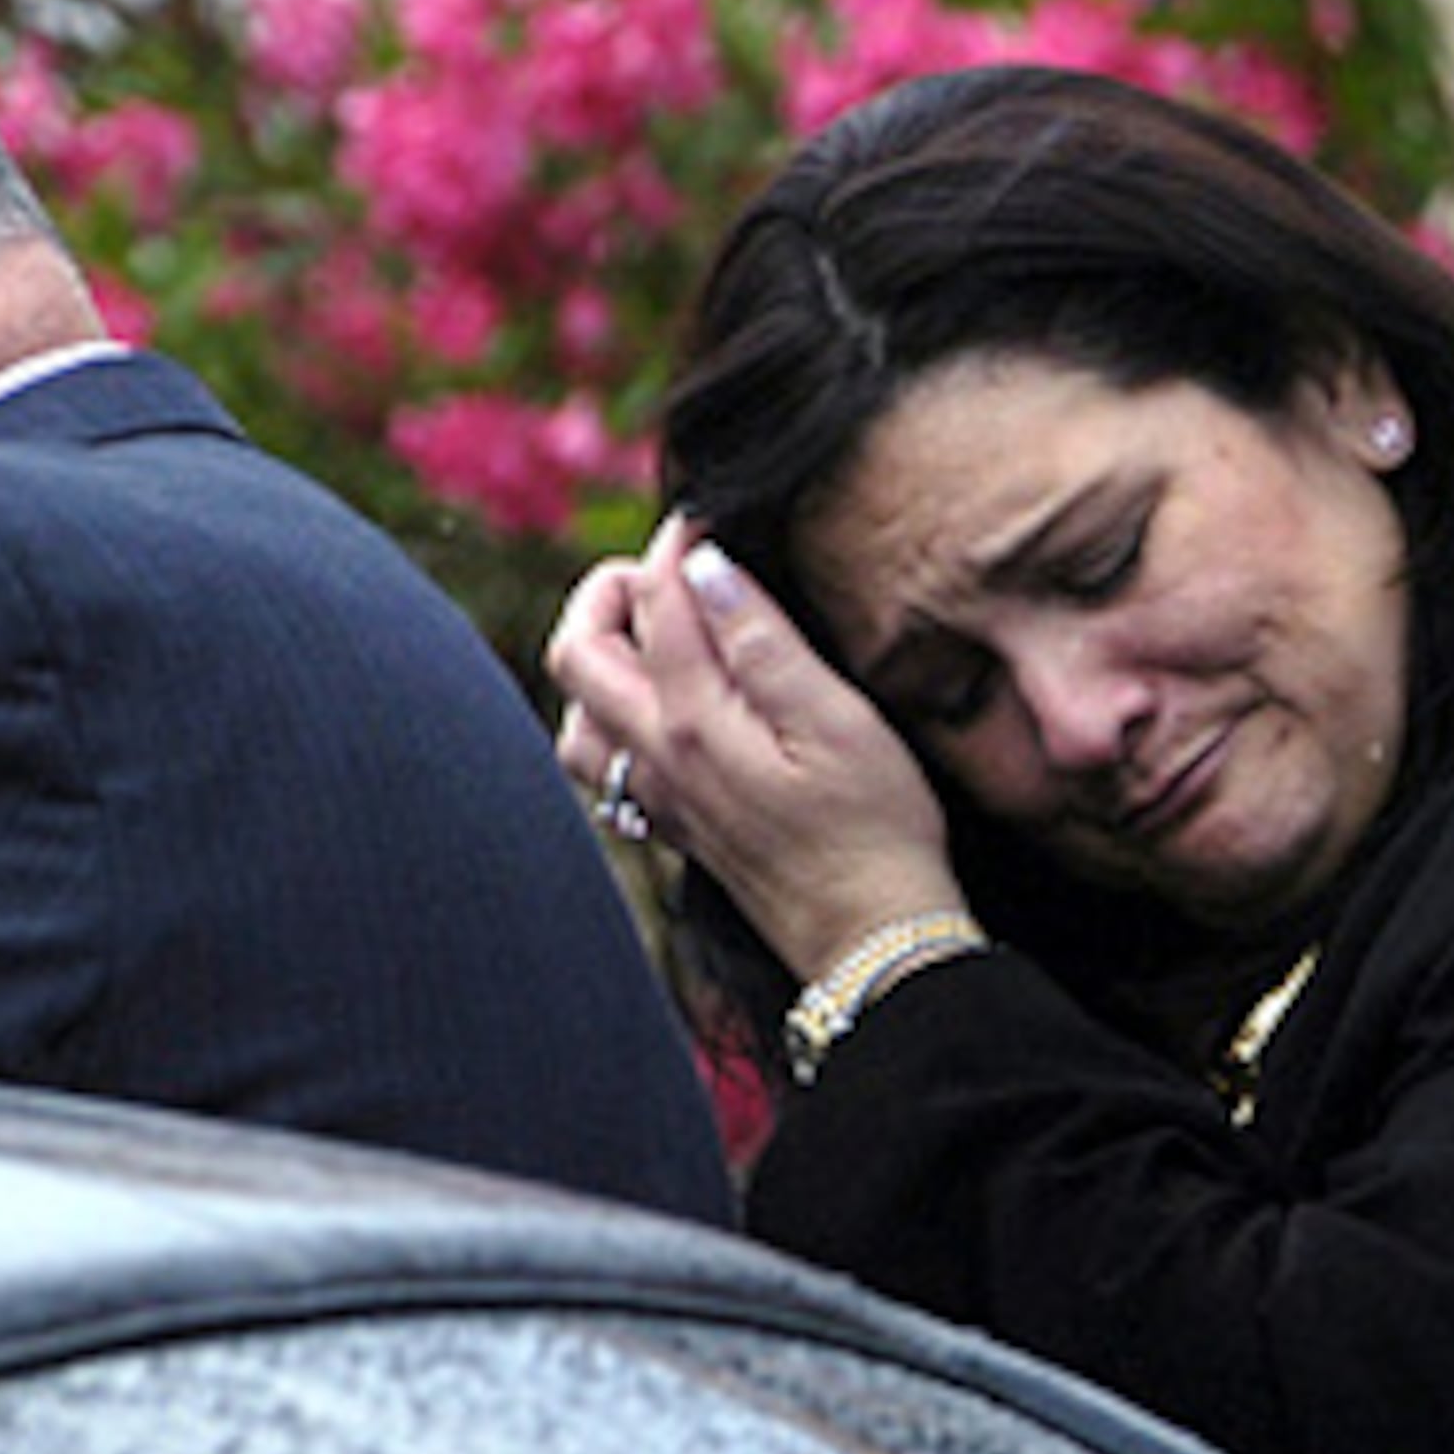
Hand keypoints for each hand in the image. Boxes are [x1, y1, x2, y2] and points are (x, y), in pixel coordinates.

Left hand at [546, 512, 965, 979]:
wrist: (874, 936)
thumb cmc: (875, 827)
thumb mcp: (837, 722)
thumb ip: (764, 642)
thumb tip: (705, 567)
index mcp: (695, 722)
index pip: (656, 602)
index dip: (680, 545)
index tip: (714, 517)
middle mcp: (657, 758)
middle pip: (579, 652)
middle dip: (614, 590)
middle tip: (678, 571)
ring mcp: (658, 796)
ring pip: (578, 712)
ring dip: (605, 657)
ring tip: (664, 633)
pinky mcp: (673, 824)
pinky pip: (604, 761)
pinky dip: (614, 715)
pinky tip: (667, 706)